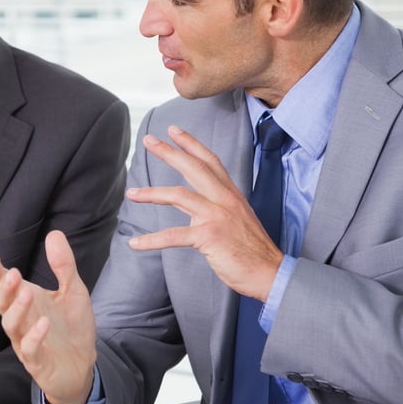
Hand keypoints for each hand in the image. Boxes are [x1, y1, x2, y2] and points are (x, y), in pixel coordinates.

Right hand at [0, 231, 96, 403]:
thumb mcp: (73, 290)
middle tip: (12, 273)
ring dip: (17, 309)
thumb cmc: (72, 327)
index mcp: (25, 300)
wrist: (84, 365)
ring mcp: (25, 341)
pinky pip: (29, 350)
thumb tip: (54, 233)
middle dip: (3, 288)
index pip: (2, 284)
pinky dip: (34, 336)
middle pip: (1, 303)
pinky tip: (44, 323)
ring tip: (27, 293)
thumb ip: (64, 265)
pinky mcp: (37, 362)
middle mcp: (20, 319)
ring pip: (11, 325)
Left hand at [126, 125, 282, 300]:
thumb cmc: (252, 249)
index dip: (191, 144)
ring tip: (131, 194)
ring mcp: (216, 216)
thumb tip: (197, 204)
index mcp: (231, 194)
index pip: (210, 161)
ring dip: (151, 194)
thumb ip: (219, 206)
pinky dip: (151, 240)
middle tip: (148, 140)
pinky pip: (173, 235)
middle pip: (193, 168)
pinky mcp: (209, 236)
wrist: (270, 272)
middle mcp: (224, 200)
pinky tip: (135, 243)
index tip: (173, 130)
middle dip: (169, 152)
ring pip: (178, 196)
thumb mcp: (238, 218)